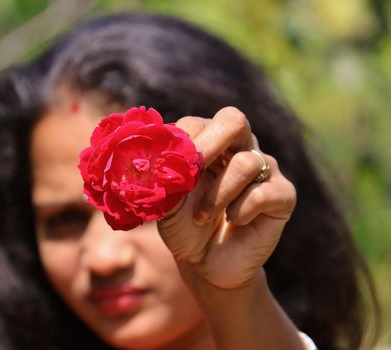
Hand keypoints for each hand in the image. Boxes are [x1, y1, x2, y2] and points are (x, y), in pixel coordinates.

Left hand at [158, 107, 295, 289]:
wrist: (205, 262)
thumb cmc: (184, 225)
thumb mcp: (167, 202)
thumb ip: (162, 179)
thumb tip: (150, 160)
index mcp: (209, 142)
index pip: (197, 124)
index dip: (183, 144)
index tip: (168, 170)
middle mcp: (239, 148)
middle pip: (234, 121)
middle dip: (209, 145)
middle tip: (193, 172)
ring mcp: (264, 169)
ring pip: (245, 163)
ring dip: (218, 194)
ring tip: (202, 216)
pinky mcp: (282, 194)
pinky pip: (262, 193)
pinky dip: (240, 211)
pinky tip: (233, 221)